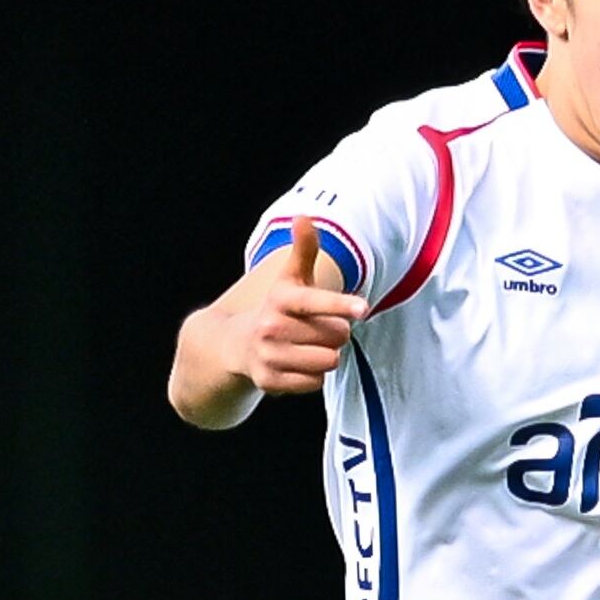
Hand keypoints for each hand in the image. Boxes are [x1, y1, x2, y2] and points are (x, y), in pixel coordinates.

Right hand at [173, 218, 368, 424]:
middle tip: (316, 329)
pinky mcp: (269, 383)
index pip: (315, 301)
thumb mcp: (290, 279)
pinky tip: (297, 365)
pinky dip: (314, 376)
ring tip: (307, 346)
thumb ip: (303, 250)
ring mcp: (269, 356)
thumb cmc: (278, 309)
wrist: (236, 345)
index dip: (340, 304)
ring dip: (327, 355)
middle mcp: (271, 326)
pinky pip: (316, 382)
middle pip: (337, 335)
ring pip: (329, 360)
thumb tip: (304, 216)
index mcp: (280, 299)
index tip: (363, 308)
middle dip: (335, 333)